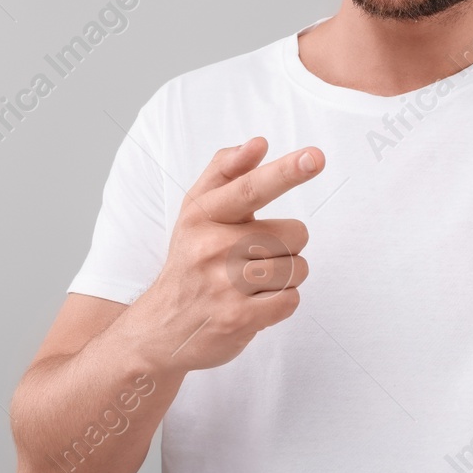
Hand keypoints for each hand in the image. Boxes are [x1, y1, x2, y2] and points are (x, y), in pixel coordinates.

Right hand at [137, 137, 321, 371]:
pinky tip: (254, 304)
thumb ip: (226, 171)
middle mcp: (211, 247)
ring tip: (252, 283)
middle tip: (254, 258)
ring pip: (297, 268)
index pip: (251, 188)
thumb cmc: (190, 261)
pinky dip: (281, 303)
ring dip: (285, 277)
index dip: (286, 172)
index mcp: (203, 214)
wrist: (159, 329)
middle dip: (286, 247)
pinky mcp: (237, 318)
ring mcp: (224, 285)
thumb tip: (258, 144)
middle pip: (293, 234)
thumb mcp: (196, 211)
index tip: (314, 158)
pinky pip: (291, 300)